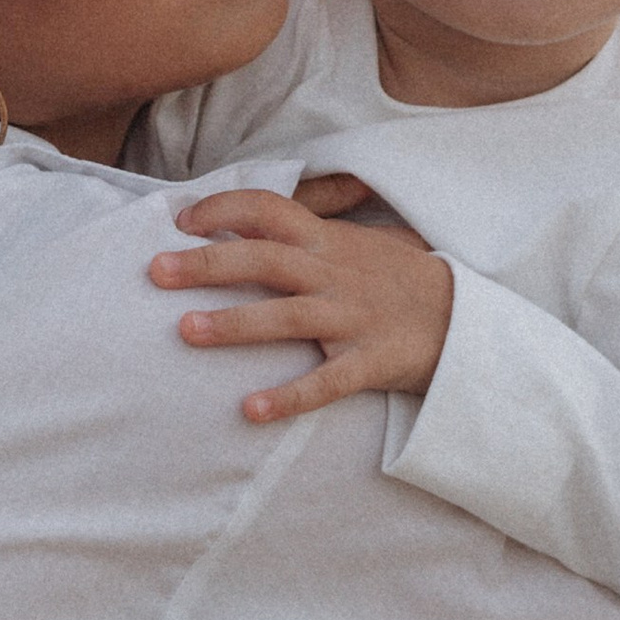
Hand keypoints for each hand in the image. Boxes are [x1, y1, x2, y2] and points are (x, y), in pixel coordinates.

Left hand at [149, 187, 455, 422]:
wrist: (464, 321)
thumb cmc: (397, 280)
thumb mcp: (356, 242)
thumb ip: (307, 227)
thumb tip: (246, 216)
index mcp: (328, 242)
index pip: (269, 209)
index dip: (223, 209)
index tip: (179, 220)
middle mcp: (336, 275)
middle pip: (264, 260)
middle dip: (207, 263)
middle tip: (155, 271)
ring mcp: (353, 319)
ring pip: (287, 317)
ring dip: (235, 324)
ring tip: (185, 330)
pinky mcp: (370, 363)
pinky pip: (326, 382)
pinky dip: (288, 397)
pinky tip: (250, 410)